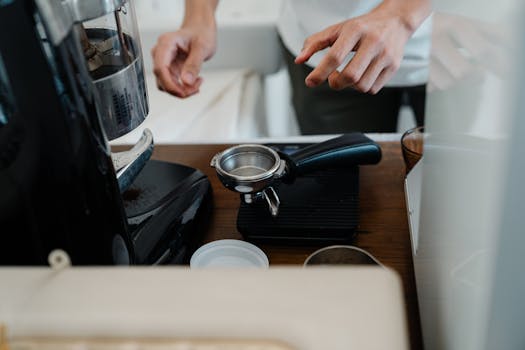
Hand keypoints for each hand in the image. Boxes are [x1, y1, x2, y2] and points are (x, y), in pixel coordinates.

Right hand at [152, 26, 215, 97]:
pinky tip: (195, 83)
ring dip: (181, 90)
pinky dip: (183, 88)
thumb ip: (194, 64)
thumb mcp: (202, 47)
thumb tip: (186, 82)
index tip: (183, 93)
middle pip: (162, 79)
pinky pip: (171, 84)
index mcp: (166, 43)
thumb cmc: (201, 34)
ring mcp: (163, 62)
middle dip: (179, 89)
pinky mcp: (168, 69)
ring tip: (198, 83)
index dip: (169, 84)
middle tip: (197, 87)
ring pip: (165, 85)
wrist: (201, 30)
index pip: (160, 68)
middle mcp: (160, 53)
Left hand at [295, 5, 416, 93]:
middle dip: (336, 83)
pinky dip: (362, 88)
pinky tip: (361, 76)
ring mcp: (385, 55)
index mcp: (356, 30)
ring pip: (362, 86)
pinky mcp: (393, 66)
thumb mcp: (337, 30)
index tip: (310, 82)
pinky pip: (373, 89)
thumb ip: (315, 43)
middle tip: (333, 77)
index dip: (320, 73)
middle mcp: (373, 42)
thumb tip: (299, 60)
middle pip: (350, 76)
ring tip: (348, 75)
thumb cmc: (361, 27)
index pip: (335, 56)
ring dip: (349, 86)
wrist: (395, 22)